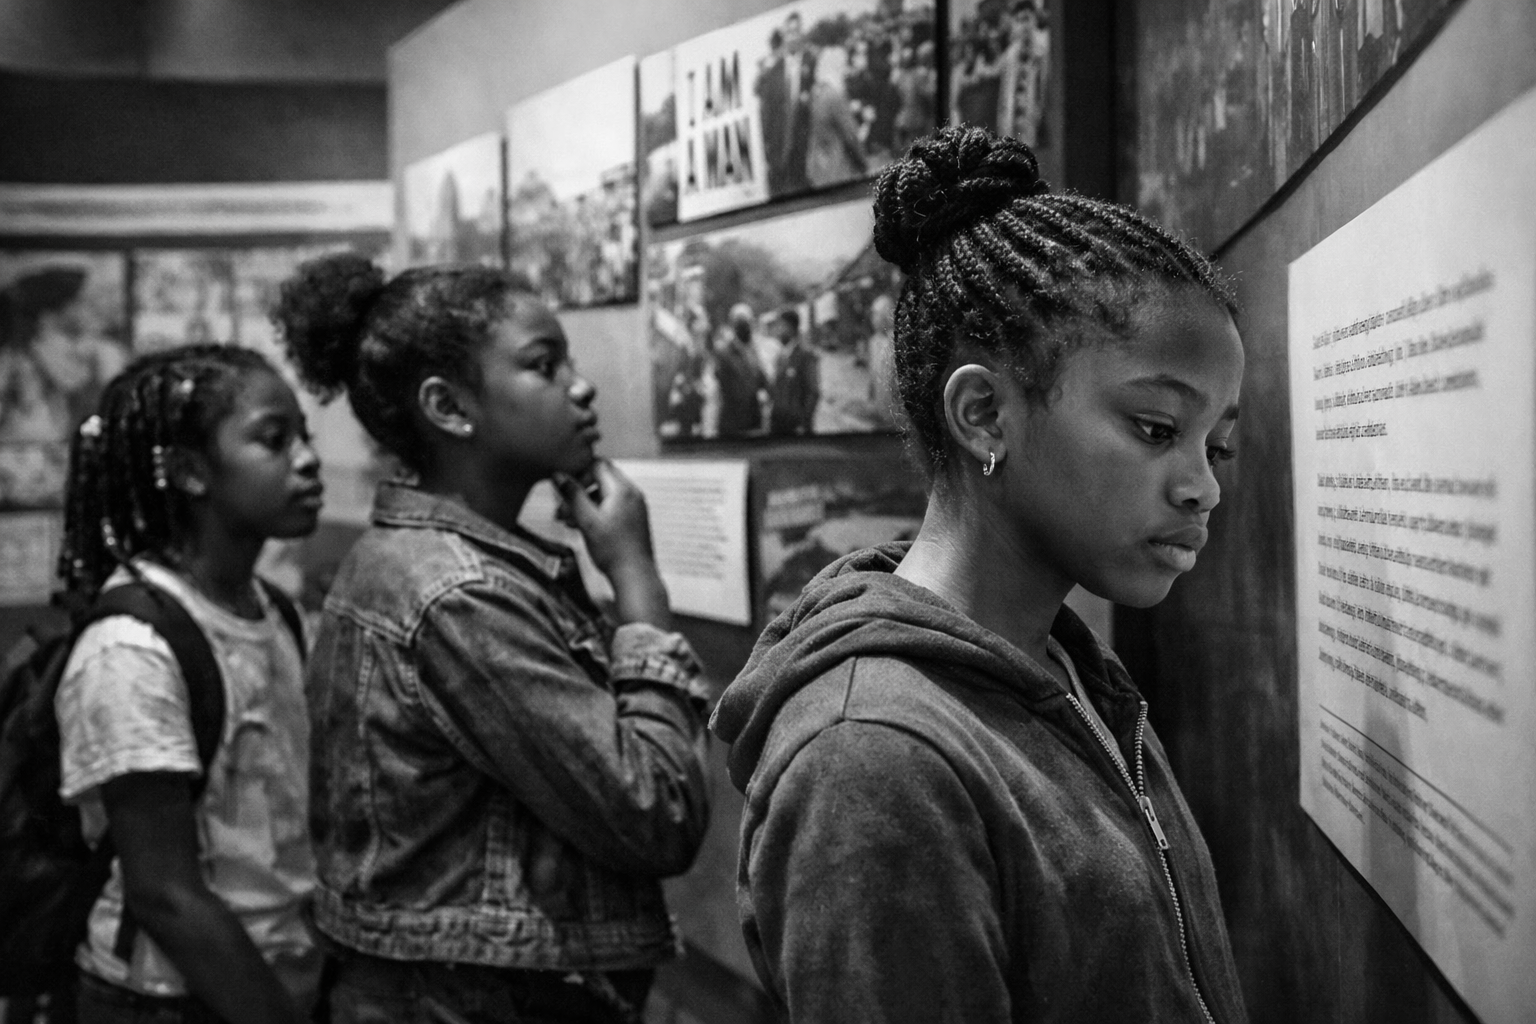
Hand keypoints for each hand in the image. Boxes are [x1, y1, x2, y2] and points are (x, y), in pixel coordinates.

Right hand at [554, 460, 655, 575]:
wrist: (635, 576)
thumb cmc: (612, 550)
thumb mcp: (587, 521)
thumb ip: (572, 496)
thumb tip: (558, 475)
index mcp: (622, 490)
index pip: (597, 464)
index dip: (578, 473)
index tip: (565, 490)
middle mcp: (632, 493)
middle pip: (601, 478)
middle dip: (580, 490)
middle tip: (563, 507)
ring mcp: (635, 506)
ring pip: (605, 494)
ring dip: (585, 503)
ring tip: (567, 521)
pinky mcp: (635, 518)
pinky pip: (613, 506)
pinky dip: (596, 511)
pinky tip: (581, 527)